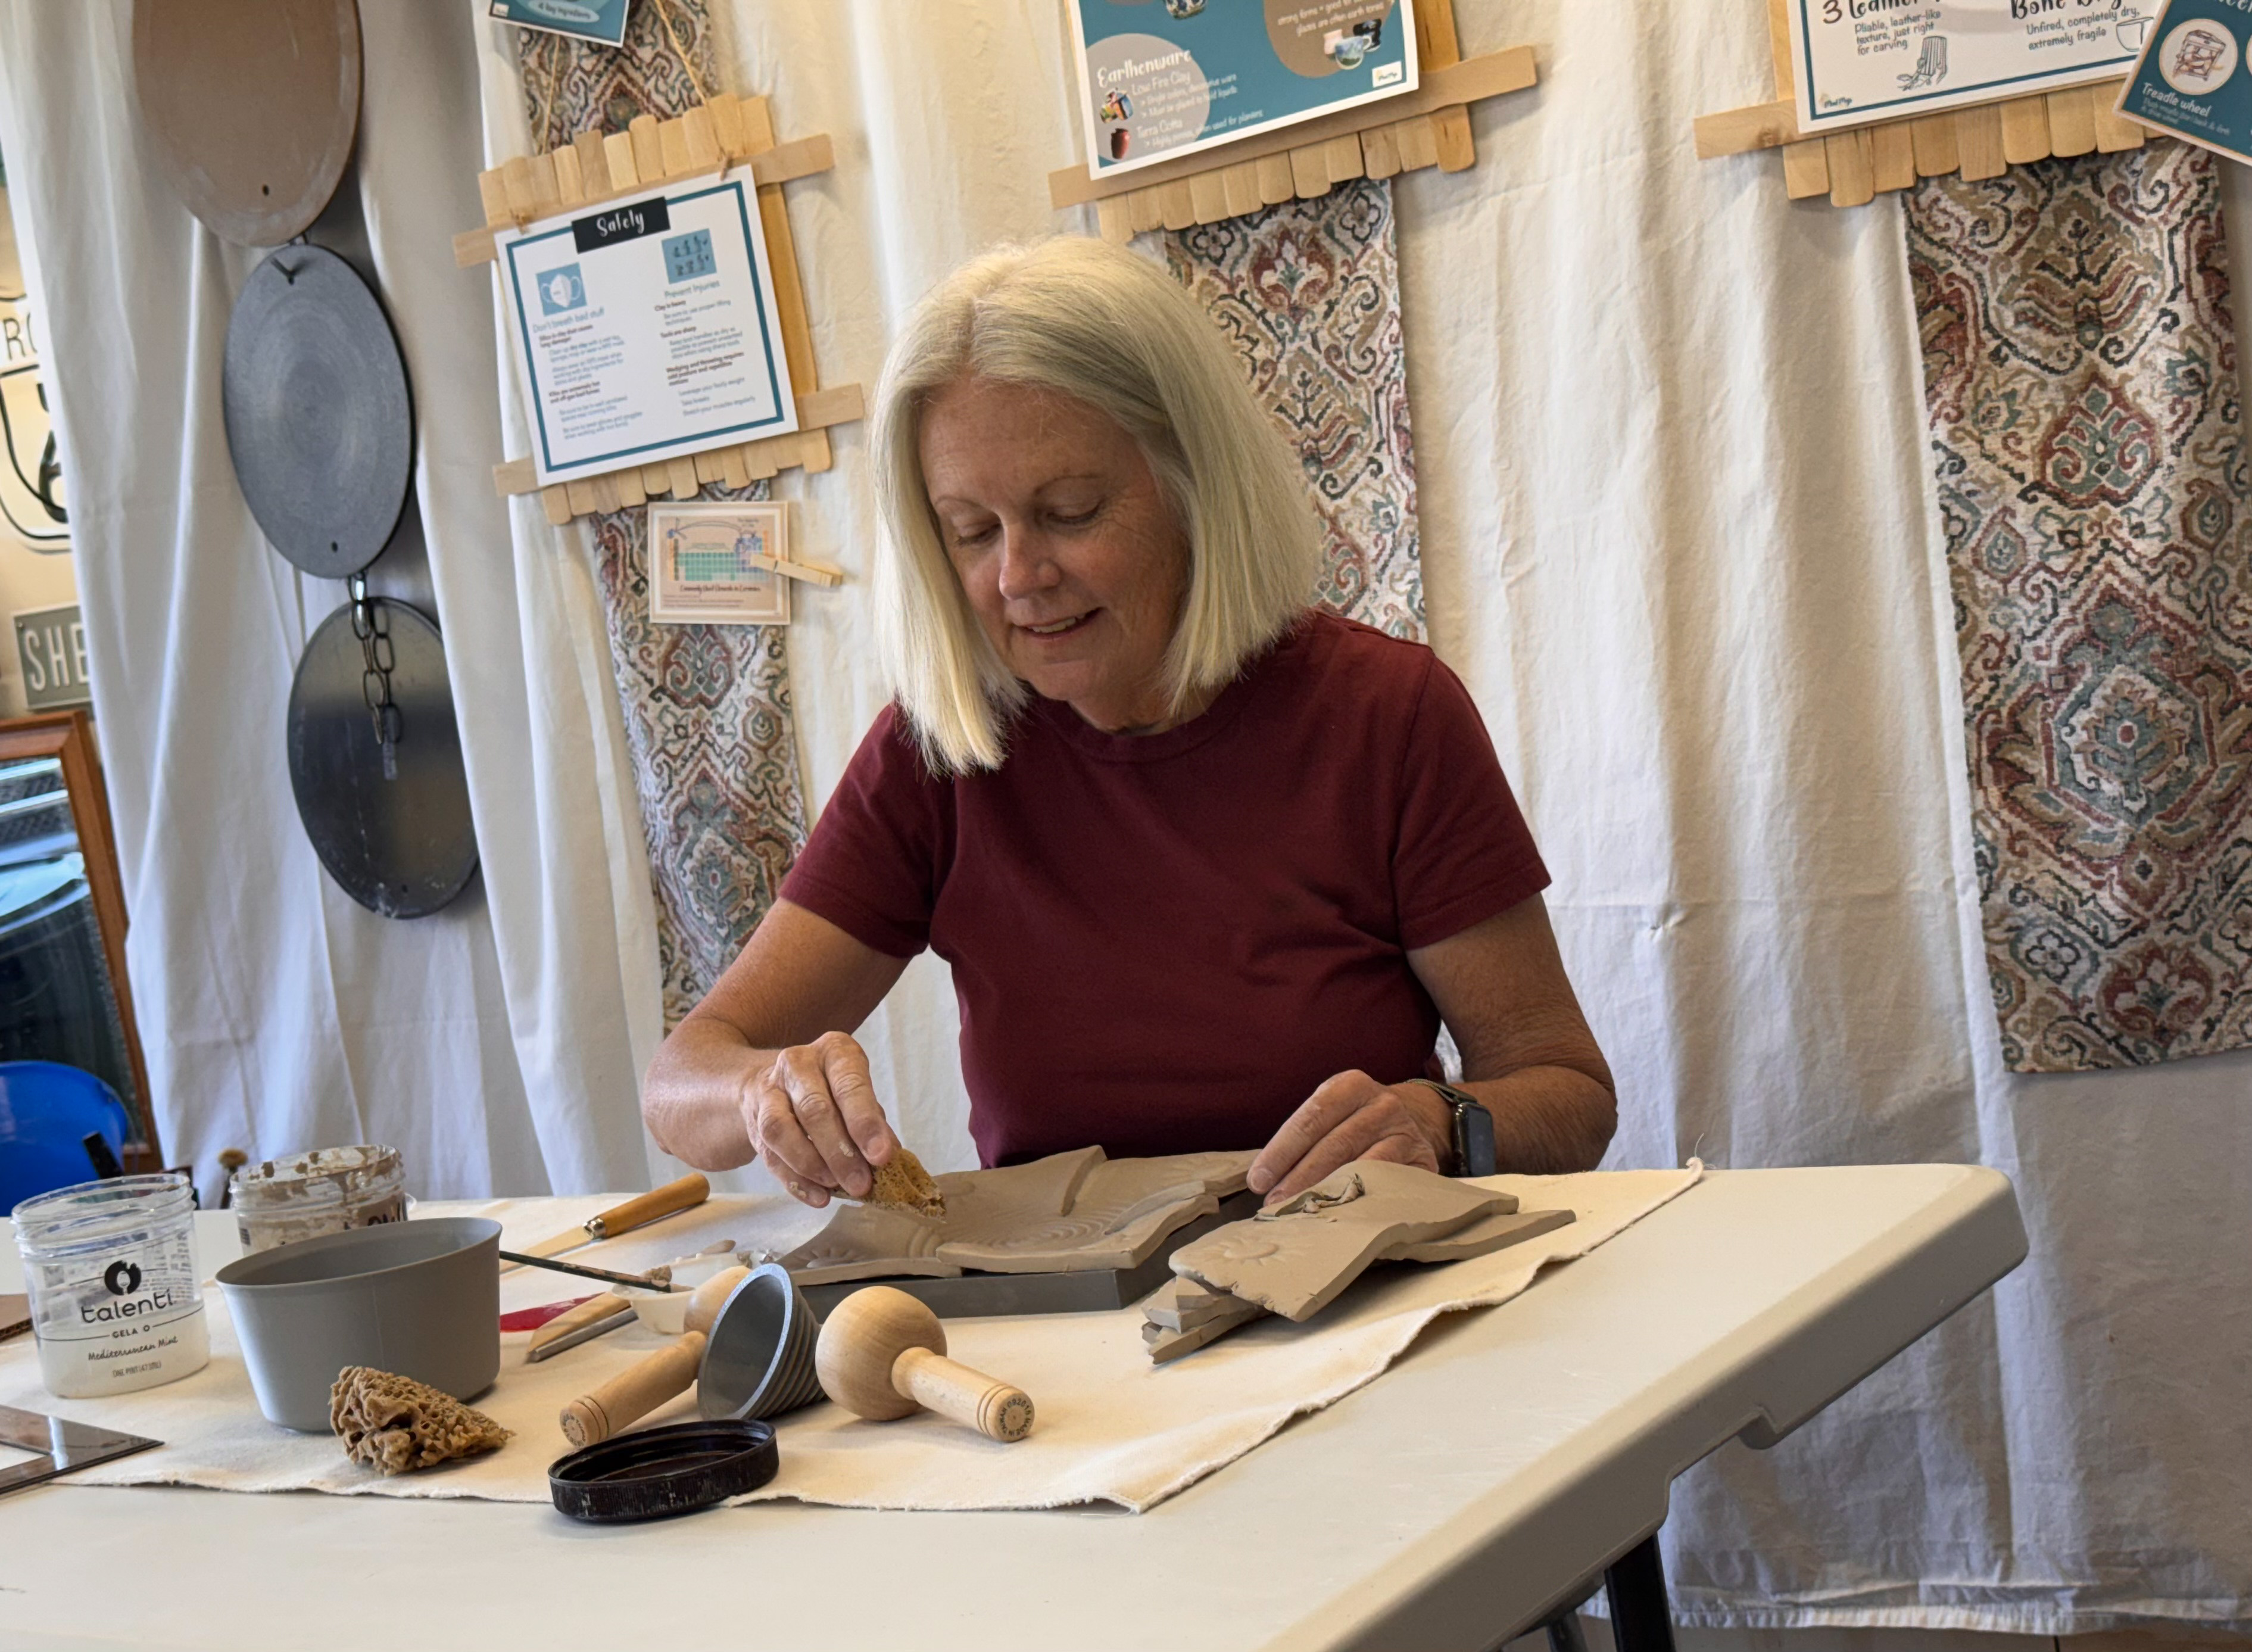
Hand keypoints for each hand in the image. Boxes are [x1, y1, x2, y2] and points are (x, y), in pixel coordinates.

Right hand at [743, 1031, 899, 1207]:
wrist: (774, 1082)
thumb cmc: (830, 1090)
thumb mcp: (858, 1094)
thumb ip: (873, 1122)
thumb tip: (890, 1159)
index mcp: (834, 1052)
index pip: (850, 1085)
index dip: (865, 1122)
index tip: (881, 1156)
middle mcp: (798, 1064)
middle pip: (814, 1109)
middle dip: (840, 1153)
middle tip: (861, 1184)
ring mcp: (769, 1090)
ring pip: (781, 1129)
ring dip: (811, 1165)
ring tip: (836, 1187)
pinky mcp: (752, 1119)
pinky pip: (769, 1154)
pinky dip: (795, 1181)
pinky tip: (817, 1197)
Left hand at [1248, 1071, 1451, 1205]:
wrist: (1413, 1121)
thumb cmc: (1356, 1123)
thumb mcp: (1333, 1115)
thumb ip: (1304, 1139)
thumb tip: (1264, 1181)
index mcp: (1350, 1086)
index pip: (1311, 1118)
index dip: (1282, 1151)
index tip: (1258, 1180)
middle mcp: (1381, 1103)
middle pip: (1335, 1143)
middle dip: (1300, 1177)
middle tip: (1275, 1204)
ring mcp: (1405, 1130)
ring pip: (1363, 1165)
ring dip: (1329, 1192)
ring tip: (1303, 1213)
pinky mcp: (1423, 1159)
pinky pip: (1391, 1183)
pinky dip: (1363, 1200)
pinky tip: (1342, 1215)